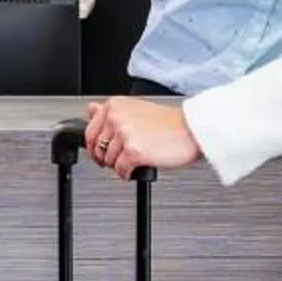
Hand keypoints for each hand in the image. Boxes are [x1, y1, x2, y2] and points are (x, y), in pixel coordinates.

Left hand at [85, 97, 202, 178]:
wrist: (192, 131)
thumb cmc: (170, 122)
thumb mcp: (136, 108)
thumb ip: (112, 111)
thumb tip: (91, 110)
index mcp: (115, 106)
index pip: (89, 131)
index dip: (94, 146)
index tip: (100, 152)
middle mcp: (116, 118)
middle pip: (97, 148)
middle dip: (105, 158)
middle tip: (118, 160)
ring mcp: (124, 135)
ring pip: (109, 161)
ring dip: (120, 166)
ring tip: (135, 161)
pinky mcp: (133, 152)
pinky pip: (120, 171)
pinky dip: (128, 174)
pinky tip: (138, 168)